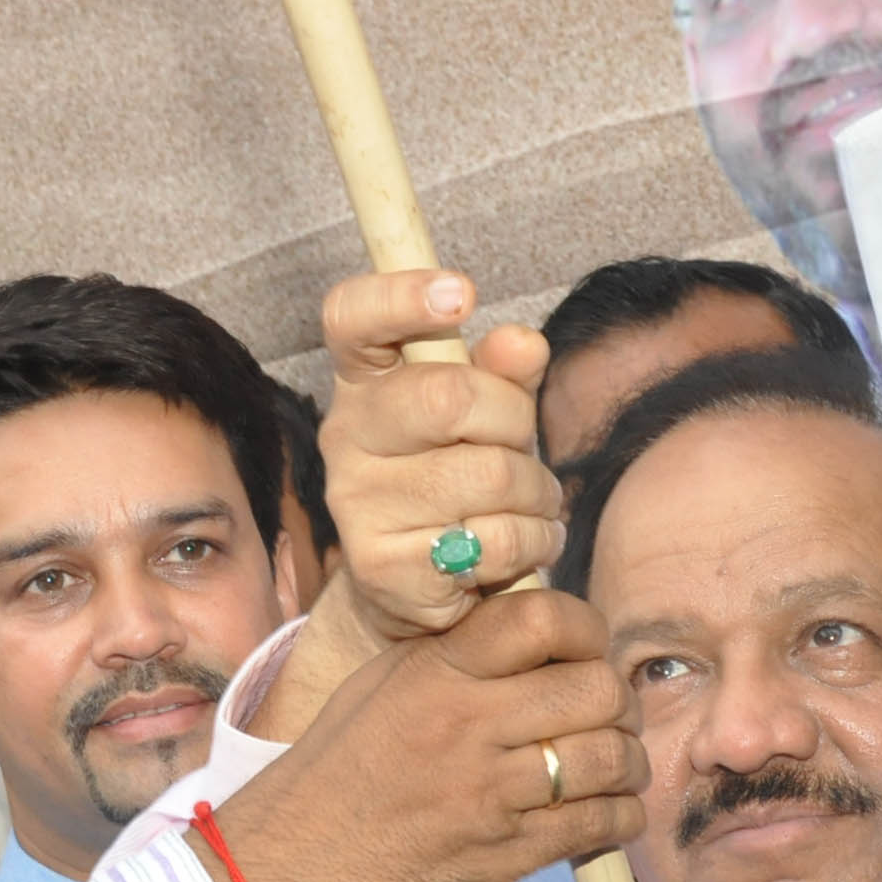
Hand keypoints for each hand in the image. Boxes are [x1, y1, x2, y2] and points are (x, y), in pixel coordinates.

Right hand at [208, 586, 642, 881]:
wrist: (277, 881)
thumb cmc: (324, 784)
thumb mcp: (374, 693)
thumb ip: (448, 660)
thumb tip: (523, 633)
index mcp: (434, 671)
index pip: (545, 618)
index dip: (586, 631)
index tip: (584, 652)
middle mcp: (466, 722)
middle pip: (595, 688)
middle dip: (616, 703)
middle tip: (606, 719)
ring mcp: (487, 792)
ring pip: (609, 757)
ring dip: (627, 764)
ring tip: (616, 770)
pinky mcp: (502, 857)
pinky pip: (597, 824)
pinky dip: (619, 818)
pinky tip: (609, 817)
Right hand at [318, 269, 564, 639]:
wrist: (413, 588)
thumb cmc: (455, 476)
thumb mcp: (485, 415)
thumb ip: (503, 374)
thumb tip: (523, 343)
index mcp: (364, 382)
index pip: (352, 318)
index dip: (401, 295)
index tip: (462, 293)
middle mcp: (346, 436)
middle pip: (449, 396)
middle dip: (515, 424)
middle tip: (524, 448)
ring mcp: (358, 503)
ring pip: (488, 475)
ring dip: (536, 493)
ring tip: (532, 505)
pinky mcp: (383, 567)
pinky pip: (492, 540)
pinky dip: (531, 540)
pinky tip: (523, 542)